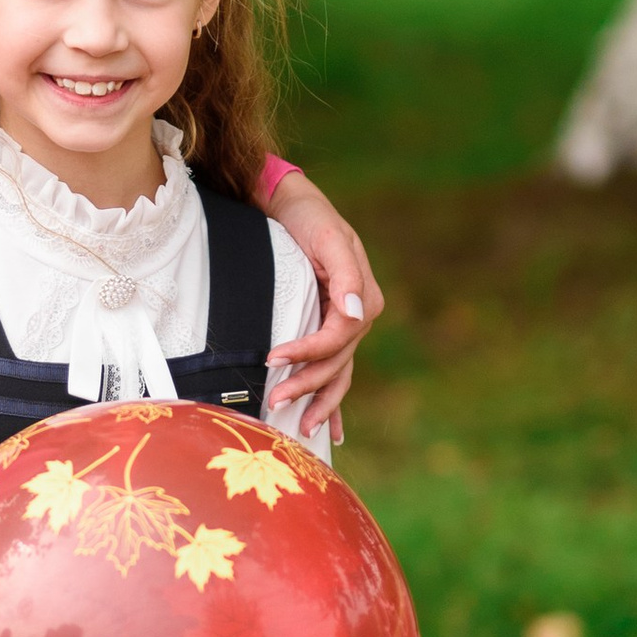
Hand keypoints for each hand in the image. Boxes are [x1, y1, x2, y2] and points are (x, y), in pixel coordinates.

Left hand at [262, 168, 381, 443]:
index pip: (337, 338)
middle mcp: (360, 317)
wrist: (293, 207)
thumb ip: (346, 276)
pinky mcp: (331, 330)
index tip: (272, 358)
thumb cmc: (309, 219)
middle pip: (336, 362)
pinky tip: (333, 430)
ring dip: (322, 403)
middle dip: (307, 385)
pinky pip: (336, 370)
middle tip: (275, 400)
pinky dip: (334, 400)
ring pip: (338, 374)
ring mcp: (348, 327)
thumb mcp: (329, 239)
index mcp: (364, 298)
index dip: (307, 352)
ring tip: (302, 427)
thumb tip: (354, 313)